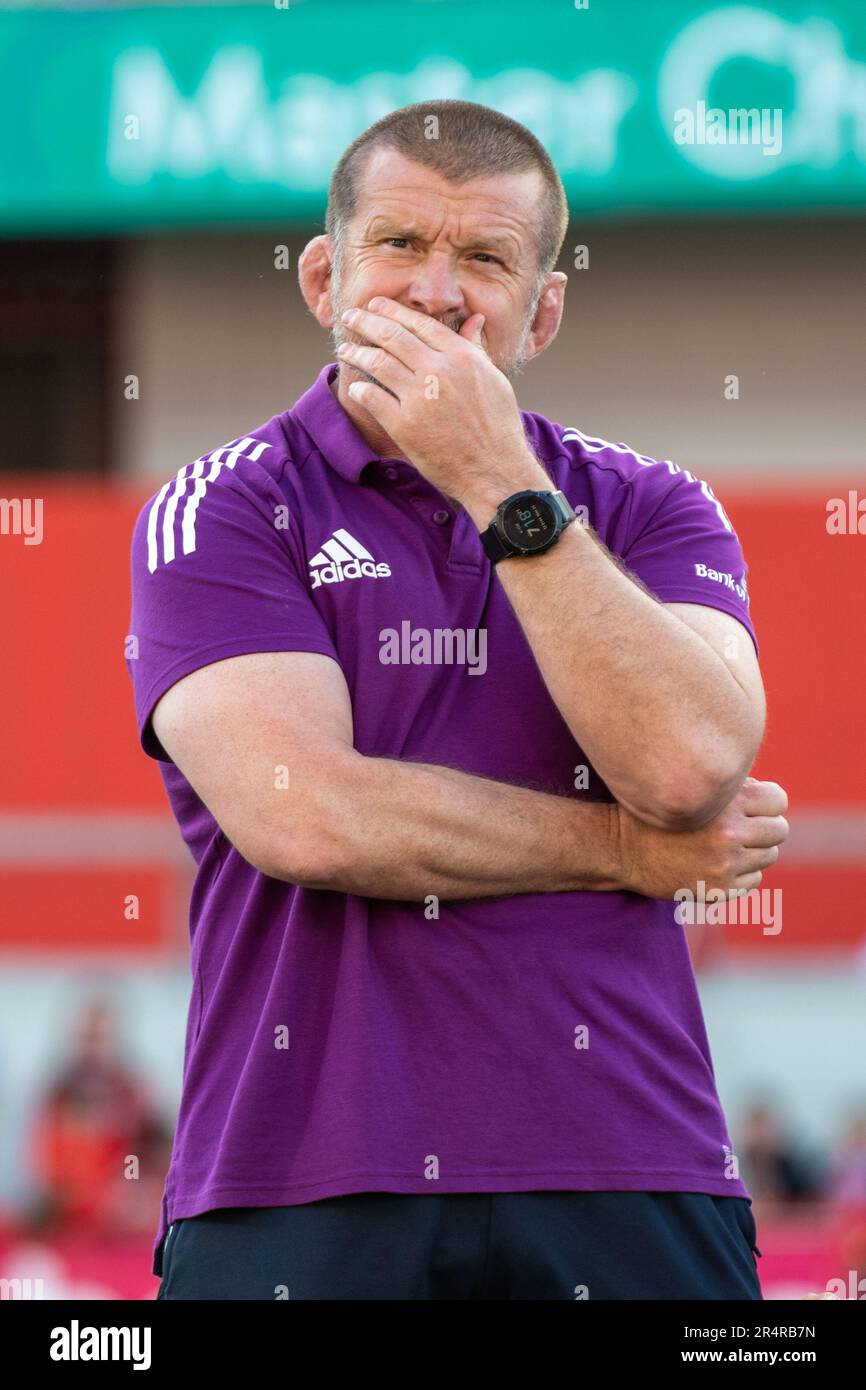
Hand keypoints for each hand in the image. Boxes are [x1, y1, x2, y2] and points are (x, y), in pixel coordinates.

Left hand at [335, 298, 547, 503]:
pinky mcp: (404, 425)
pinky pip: (372, 398)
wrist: (494, 471)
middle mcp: (439, 371)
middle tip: (349, 317)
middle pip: (392, 336)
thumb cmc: (497, 427)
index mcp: (461, 356)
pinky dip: (359, 390)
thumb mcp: (493, 380)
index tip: (375, 306)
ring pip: (377, 363)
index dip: (392, 311)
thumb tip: (473, 320)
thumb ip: (475, 349)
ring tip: (345, 351)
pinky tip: (354, 388)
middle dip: (365, 322)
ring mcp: (420, 397)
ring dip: (356, 354)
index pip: (419, 323)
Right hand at [615, 777, 788, 899]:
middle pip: (779, 830)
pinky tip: (716, 866)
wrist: (622, 849)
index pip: (778, 800)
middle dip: (764, 829)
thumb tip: (769, 798)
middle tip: (742, 830)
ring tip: (725, 847)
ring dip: (753, 851)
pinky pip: (754, 879)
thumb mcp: (692, 789)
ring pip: (769, 855)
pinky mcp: (721, 889)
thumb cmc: (658, 813)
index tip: (754, 808)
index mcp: (725, 802)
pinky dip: (742, 874)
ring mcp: (726, 863)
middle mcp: (729, 832)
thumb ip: (730, 791)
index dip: (768, 803)